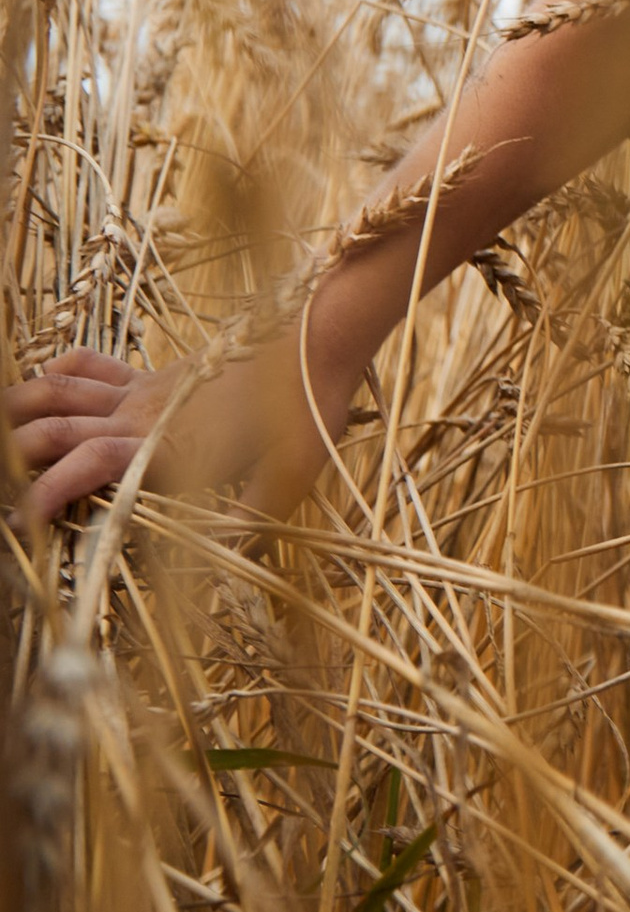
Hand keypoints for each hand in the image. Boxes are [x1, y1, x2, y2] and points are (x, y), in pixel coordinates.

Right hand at [7, 325, 359, 531]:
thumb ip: (245, 525)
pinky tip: (43, 383)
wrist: (316, 340)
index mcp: (164, 449)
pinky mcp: (155, 372)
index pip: (84, 468)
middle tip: (4, 491)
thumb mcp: (286, 483)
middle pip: (54, 428)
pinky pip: (92, 365)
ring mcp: (144, 389)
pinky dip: (58, 372)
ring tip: (1, 434)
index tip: (21, 524)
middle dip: (13, 457)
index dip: (45, 495)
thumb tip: (219, 571)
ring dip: (20, 409)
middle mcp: (141, 415)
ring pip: (60, 390)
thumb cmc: (304, 415)